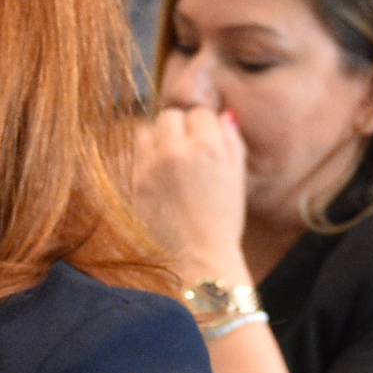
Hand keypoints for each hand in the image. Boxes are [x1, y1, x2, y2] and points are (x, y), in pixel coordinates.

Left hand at [130, 107, 251, 282]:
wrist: (197, 259)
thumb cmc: (222, 222)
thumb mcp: (237, 178)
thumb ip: (232, 141)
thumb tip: (224, 115)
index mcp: (210, 147)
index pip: (200, 112)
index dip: (204, 127)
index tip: (204, 142)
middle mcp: (178, 150)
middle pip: (171, 115)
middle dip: (180, 128)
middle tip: (186, 150)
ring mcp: (152, 164)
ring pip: (148, 128)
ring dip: (158, 138)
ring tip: (169, 160)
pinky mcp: (135, 179)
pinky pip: (135, 150)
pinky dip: (145, 155)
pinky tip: (156, 172)